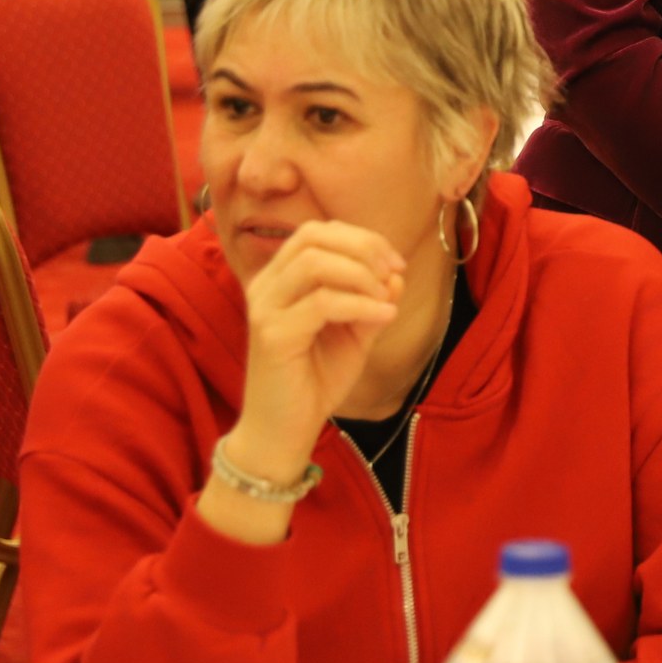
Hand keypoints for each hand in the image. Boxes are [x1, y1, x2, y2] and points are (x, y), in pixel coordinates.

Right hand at [229, 222, 405, 482]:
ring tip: (385, 299)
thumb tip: (396, 273)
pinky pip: (321, 303)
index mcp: (281, 278)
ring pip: (313, 262)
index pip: (319, 231)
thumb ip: (373, 300)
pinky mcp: (272, 335)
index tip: (395, 263)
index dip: (362, 238)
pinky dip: (360, 304)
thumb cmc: (316, 379)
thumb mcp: (355, 332)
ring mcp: (264, 308)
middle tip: (393, 271)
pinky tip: (384, 317)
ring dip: (360, 274)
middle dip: (363, 246)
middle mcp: (266, 286)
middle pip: (313, 236)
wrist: (285, 431)